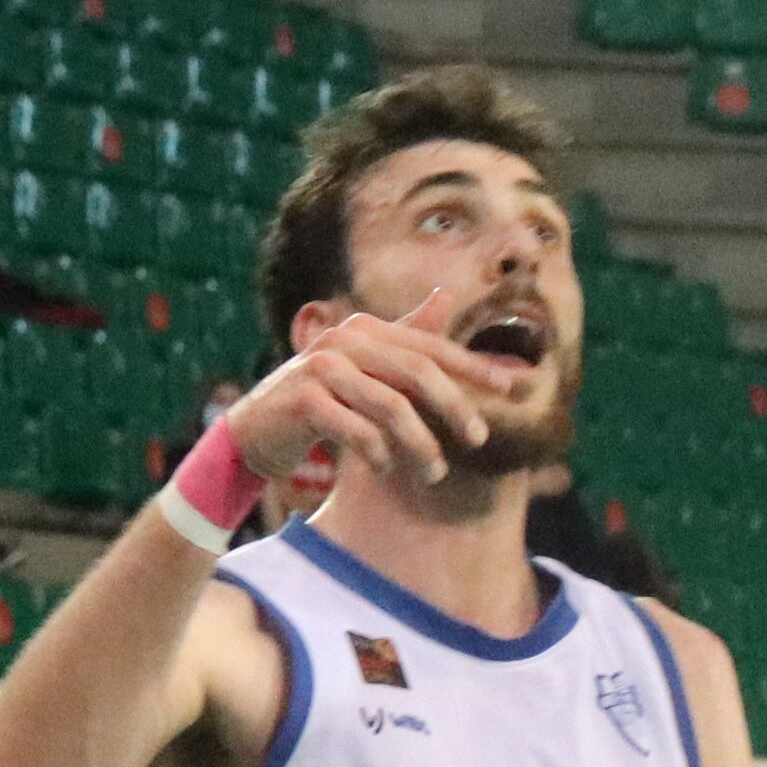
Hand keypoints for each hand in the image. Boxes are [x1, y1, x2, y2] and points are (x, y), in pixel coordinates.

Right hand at [227, 281, 520, 490]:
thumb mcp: (365, 367)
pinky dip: (378, 453)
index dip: (472, 365)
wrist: (254, 431)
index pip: (430, 346)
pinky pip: (356, 429)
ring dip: (420, 444)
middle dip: (455, 407)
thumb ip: (405, 338)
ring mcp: (320, 367)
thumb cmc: (319, 400)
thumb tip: (447, 294)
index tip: (512, 385)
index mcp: (365, 328)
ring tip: (435, 472)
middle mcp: (343, 339)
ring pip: (390, 406)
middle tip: (480, 439)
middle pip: (417, 372)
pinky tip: (387, 469)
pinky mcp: (302, 399)